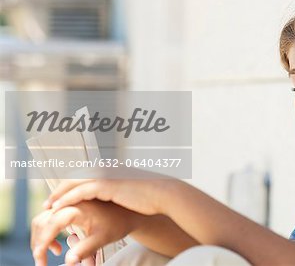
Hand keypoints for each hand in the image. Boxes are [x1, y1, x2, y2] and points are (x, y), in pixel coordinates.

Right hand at [31, 200, 144, 265]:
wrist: (127, 211)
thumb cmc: (117, 224)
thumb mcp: (102, 239)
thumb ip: (84, 250)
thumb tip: (68, 262)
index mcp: (77, 207)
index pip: (49, 225)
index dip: (41, 244)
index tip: (40, 262)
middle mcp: (69, 201)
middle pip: (41, 221)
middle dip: (38, 243)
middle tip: (42, 262)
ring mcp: (67, 202)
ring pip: (43, 218)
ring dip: (42, 238)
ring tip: (53, 253)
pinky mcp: (68, 205)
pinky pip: (49, 217)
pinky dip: (47, 232)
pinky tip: (58, 246)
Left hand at [44, 178, 177, 215]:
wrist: (164, 194)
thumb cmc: (152, 197)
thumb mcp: (133, 191)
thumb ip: (121, 191)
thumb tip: (118, 198)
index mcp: (112, 169)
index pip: (85, 175)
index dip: (70, 186)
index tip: (60, 198)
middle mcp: (106, 168)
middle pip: (75, 176)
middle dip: (59, 189)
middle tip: (48, 202)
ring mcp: (106, 175)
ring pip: (74, 183)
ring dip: (58, 195)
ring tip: (49, 207)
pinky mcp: (106, 184)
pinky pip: (79, 192)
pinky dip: (66, 199)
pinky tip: (59, 208)